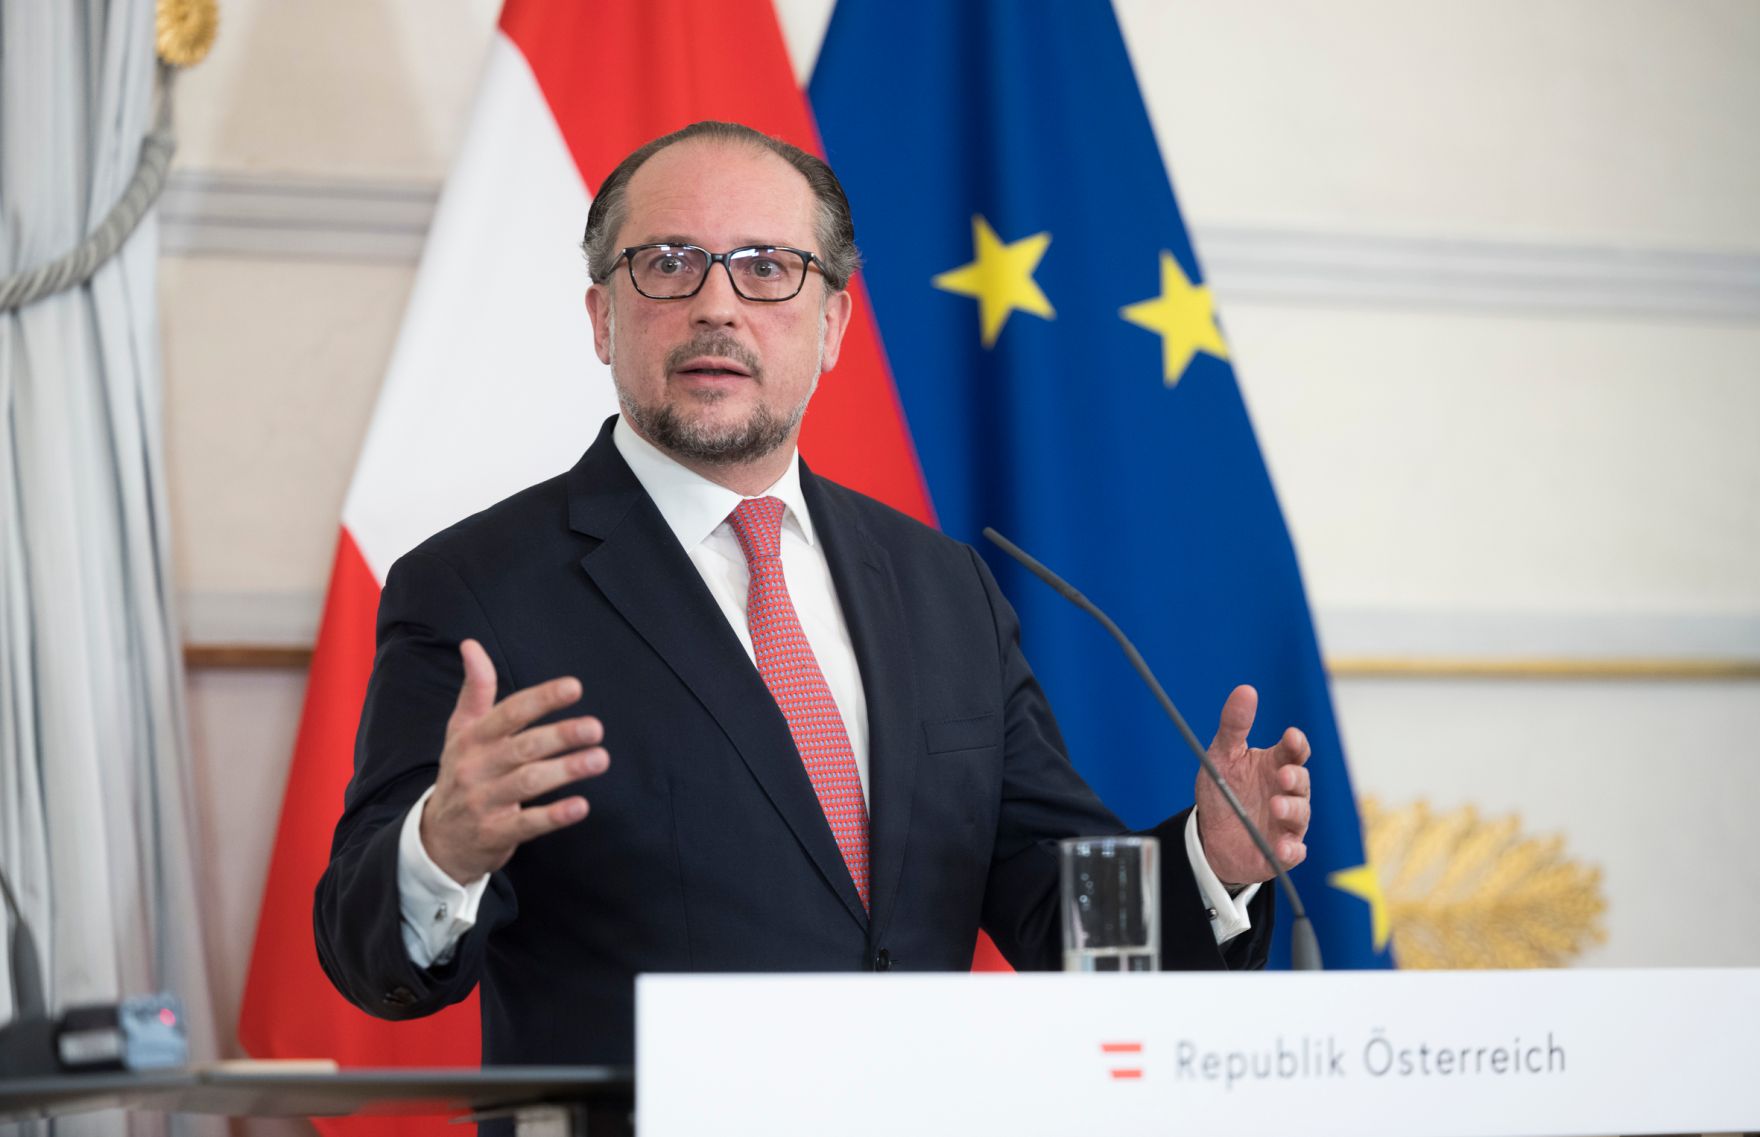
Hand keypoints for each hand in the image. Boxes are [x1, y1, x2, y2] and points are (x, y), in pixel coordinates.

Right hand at [419, 639, 608, 883]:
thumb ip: (475, 689)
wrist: (437, 839)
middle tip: (596, 728)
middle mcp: (475, 767)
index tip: (575, 687)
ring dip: (566, 770)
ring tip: (600, 759)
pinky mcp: (494, 834)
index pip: (509, 713)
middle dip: (561, 735)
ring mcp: (483, 802)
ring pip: (528, 782)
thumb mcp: (461, 731)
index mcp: (472, 738)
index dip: (542, 698)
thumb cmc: (461, 773)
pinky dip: (554, 816)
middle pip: (523, 747)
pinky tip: (581, 806)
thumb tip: (471, 644)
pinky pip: (527, 824)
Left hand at [1194, 684, 1310, 886]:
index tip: (1290, 736)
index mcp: (1275, 766)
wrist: (1209, 836)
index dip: (1295, 743)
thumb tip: (1246, 689)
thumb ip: (1234, 725)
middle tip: (1282, 775)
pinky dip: (1291, 850)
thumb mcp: (1222, 755)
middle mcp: (1286, 793)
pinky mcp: (1282, 851)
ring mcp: (1287, 823)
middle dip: (1295, 778)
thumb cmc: (1223, 791)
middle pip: (1301, 782)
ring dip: (1291, 811)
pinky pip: (1294, 852)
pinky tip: (1283, 848)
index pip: (1294, 751)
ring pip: (1300, 815)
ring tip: (1275, 806)